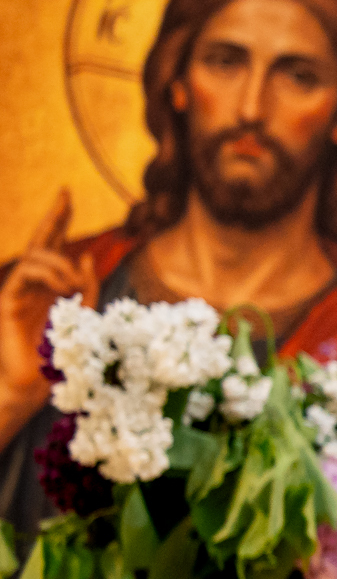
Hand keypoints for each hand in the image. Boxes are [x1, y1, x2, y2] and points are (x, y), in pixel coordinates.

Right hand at [1, 190, 97, 440]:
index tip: (67, 193)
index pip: (55, 245)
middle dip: (54, 217)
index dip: (59, 219)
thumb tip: (84, 255)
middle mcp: (33, 283)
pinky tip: (64, 288)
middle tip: (66, 195)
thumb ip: (87, 287)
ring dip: (59, 264)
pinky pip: (24, 276)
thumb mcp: (85, 315)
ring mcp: (17, 291)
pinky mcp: (7, 302)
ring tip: (73, 284)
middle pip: (41, 242)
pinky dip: (47, 276)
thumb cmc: (62, 355)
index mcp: (52, 284)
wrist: (35, 385)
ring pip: (34, 258)